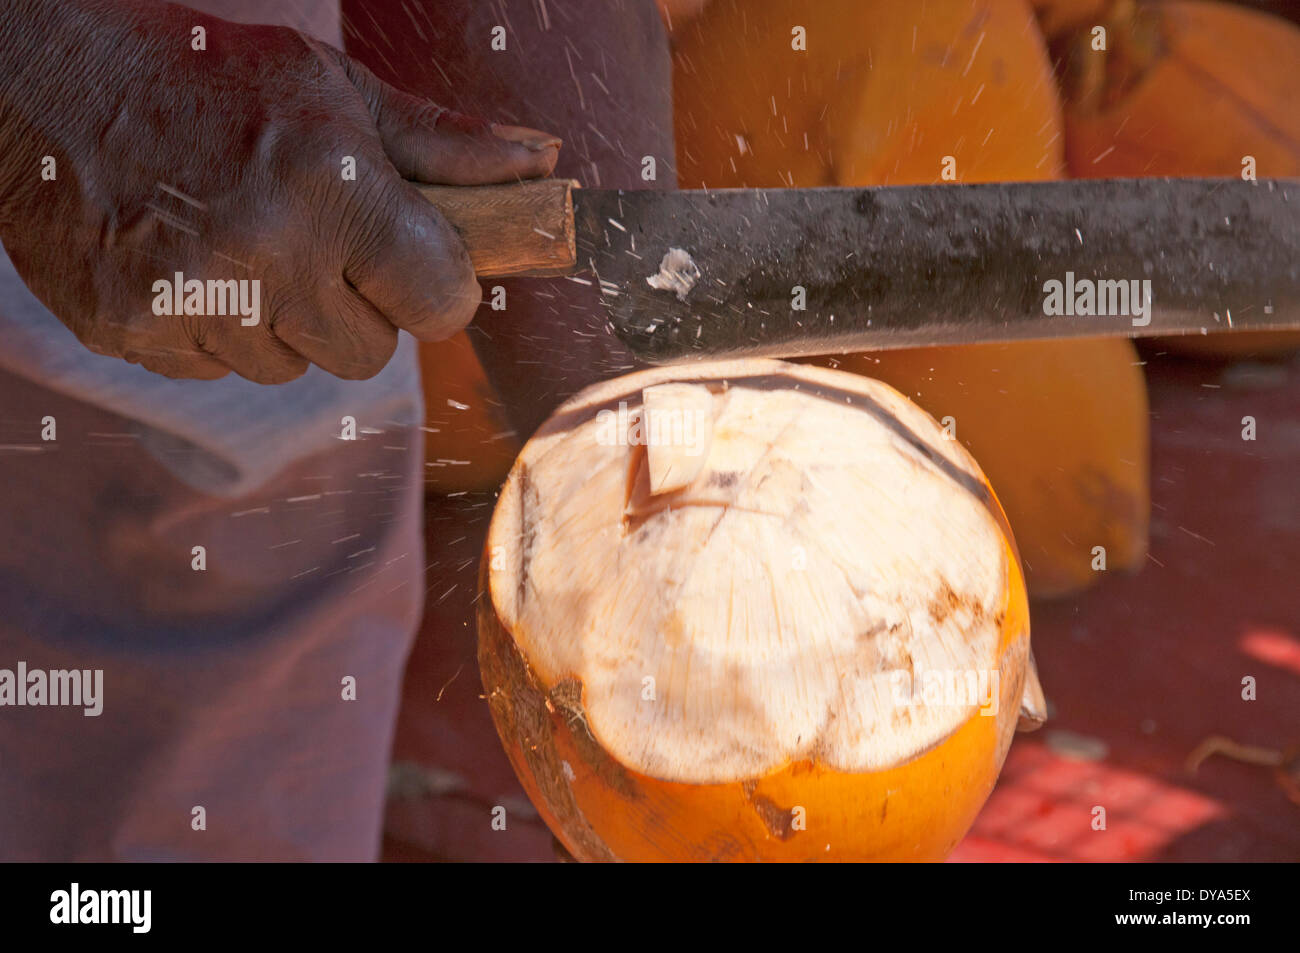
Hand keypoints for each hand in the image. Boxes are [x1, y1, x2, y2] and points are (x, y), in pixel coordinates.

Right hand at [0, 0, 559, 382]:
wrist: (45, 84)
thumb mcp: (338, 91)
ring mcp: (192, 303)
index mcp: (330, 187)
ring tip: (243, 246)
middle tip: (317, 245)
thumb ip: (445, 147)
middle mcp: (265, 254)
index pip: (441, 302)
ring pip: (294, 370)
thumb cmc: (207, 78)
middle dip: (359, 310)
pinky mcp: (133, 333)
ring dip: (285, 324)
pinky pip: (221, 372)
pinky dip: (219, 333)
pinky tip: (191, 267)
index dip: (437, 289)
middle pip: (372, 355)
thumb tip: (543, 165)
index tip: (416, 268)